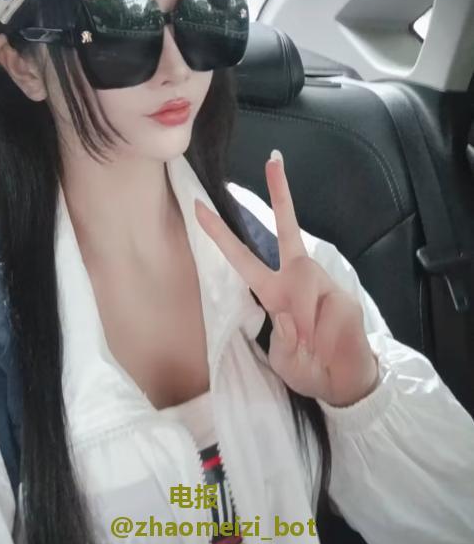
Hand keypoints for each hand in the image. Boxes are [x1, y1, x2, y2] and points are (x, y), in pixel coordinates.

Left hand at [194, 150, 378, 406]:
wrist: (345, 382)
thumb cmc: (309, 367)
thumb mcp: (285, 360)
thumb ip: (282, 339)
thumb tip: (289, 317)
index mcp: (273, 291)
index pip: (243, 257)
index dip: (220, 234)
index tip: (198, 206)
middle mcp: (297, 279)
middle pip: (286, 232)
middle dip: (281, 195)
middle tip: (273, 161)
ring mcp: (322, 284)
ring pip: (304, 280)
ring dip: (303, 316)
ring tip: (309, 345)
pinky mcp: (344, 298)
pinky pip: (327, 308)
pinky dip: (322, 333)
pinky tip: (326, 344)